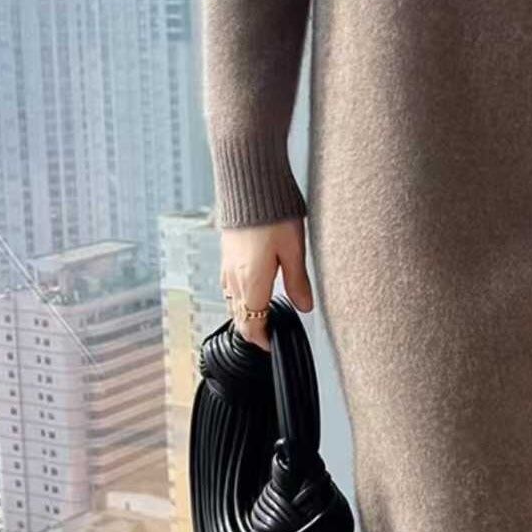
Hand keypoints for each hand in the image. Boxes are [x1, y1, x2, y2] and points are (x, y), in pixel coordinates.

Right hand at [220, 217, 313, 350]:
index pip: (252, 324)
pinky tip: (250, 290)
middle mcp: (235, 277)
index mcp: (252, 282)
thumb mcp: (294, 249)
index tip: (271, 347)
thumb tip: (305, 307)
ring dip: (245, 314)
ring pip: (232, 302)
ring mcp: (227, 265)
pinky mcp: (226, 253)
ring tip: (261, 317)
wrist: (249, 185)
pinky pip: (228, 285)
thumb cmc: (273, 214)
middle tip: (268, 337)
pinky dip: (238, 296)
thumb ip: (298, 281)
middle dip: (252, 330)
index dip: (261, 340)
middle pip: (240, 316)